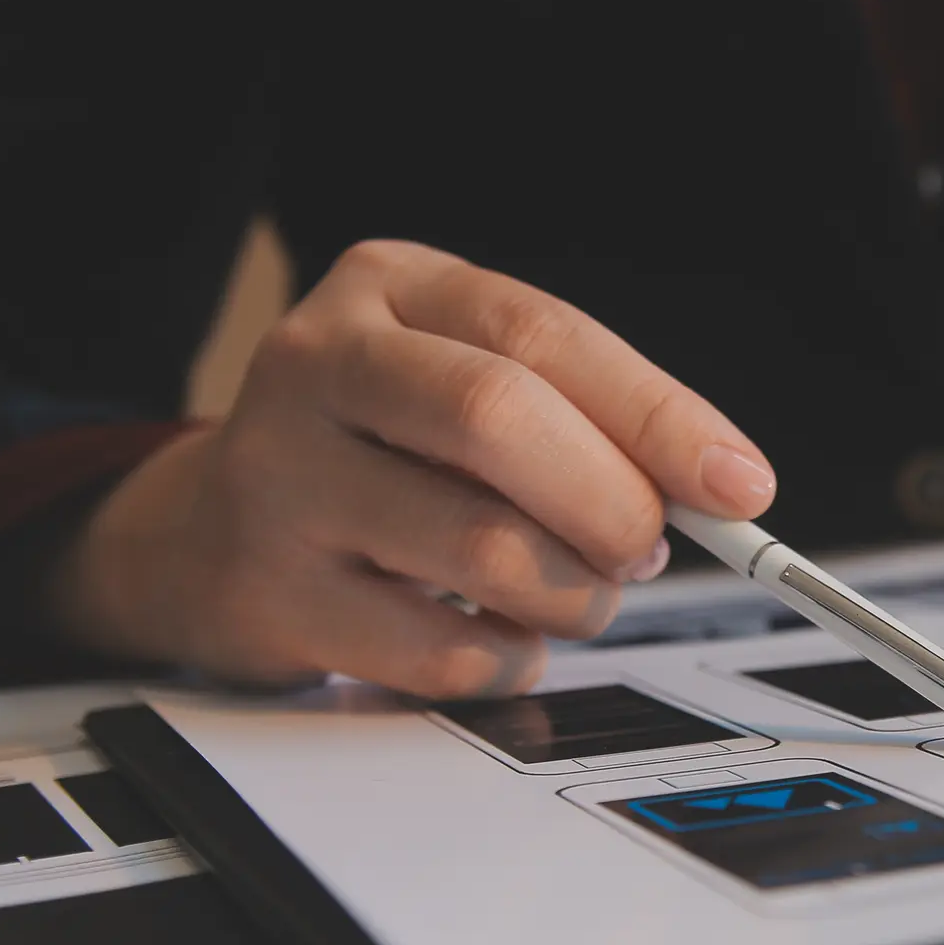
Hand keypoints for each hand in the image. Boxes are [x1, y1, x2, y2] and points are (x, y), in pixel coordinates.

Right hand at [49, 239, 776, 695]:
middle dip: (608, 502)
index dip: (657, 415)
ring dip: (570, 593)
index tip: (739, 485)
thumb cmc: (377, 451)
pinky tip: (502, 636)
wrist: (205, 533)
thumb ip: (580, 415)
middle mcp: (317, 362)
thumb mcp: (463, 384)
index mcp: (388, 286)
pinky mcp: (268, 594)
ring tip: (576, 594)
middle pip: (497, 419)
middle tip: (643, 550)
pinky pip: (439, 649)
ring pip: (477, 545)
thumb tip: (717, 487)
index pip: (542, 335)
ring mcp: (279, 478)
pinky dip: (509, 658)